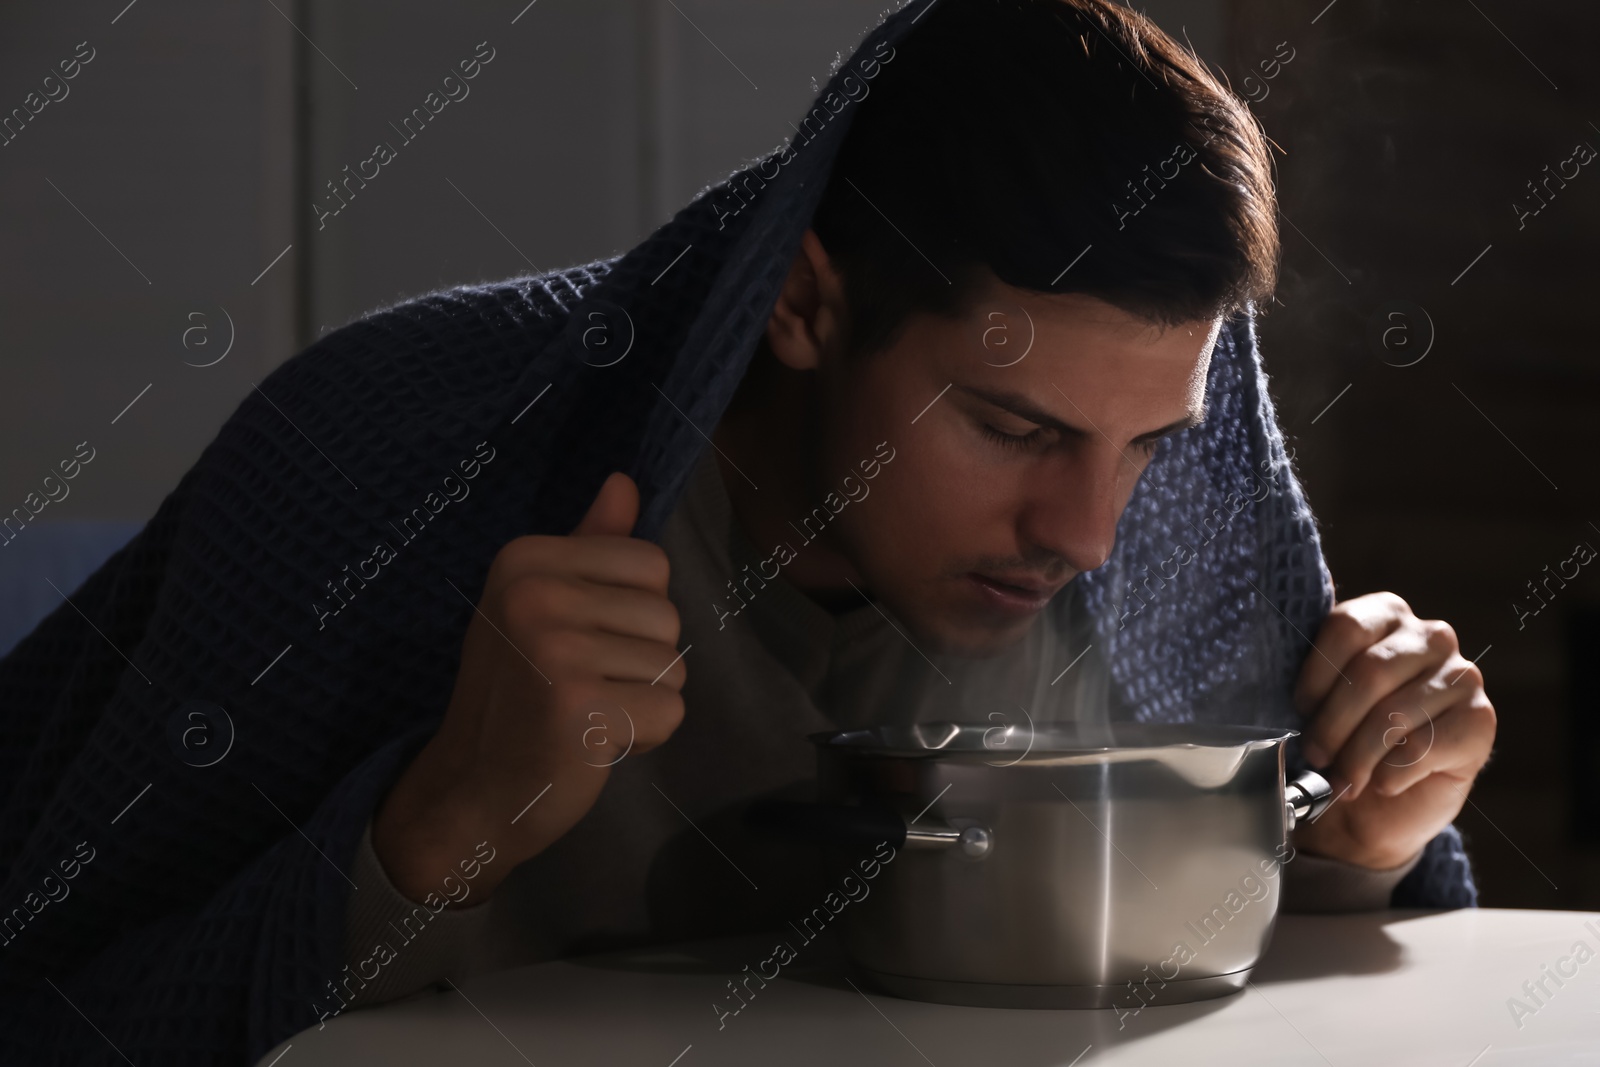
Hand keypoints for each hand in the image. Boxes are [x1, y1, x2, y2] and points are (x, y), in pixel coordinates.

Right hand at [371, 472, 686, 903]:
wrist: (470, 791)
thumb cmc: (516, 695)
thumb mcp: (540, 606)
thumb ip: (589, 546)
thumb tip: (624, 482)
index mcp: (524, 559)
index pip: (651, 563)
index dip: (632, 614)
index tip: (580, 644)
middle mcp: (536, 595)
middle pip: (667, 616)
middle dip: (640, 662)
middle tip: (578, 688)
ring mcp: (558, 651)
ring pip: (673, 666)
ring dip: (641, 701)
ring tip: (582, 714)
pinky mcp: (582, 709)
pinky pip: (670, 711)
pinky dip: (645, 737)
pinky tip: (592, 744)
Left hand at [1290, 592, 1495, 870]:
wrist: (1374, 809)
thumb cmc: (1340, 743)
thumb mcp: (1316, 702)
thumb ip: (1308, 680)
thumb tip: (1271, 680)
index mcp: (1386, 614)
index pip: (1347, 626)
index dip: (1316, 674)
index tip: (1299, 709)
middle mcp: (1431, 637)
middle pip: (1370, 672)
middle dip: (1332, 724)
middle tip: (1315, 755)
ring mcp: (1462, 676)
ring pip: (1394, 714)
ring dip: (1357, 756)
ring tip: (1343, 779)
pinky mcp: (1480, 721)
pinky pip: (1423, 747)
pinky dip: (1390, 774)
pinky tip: (1382, 784)